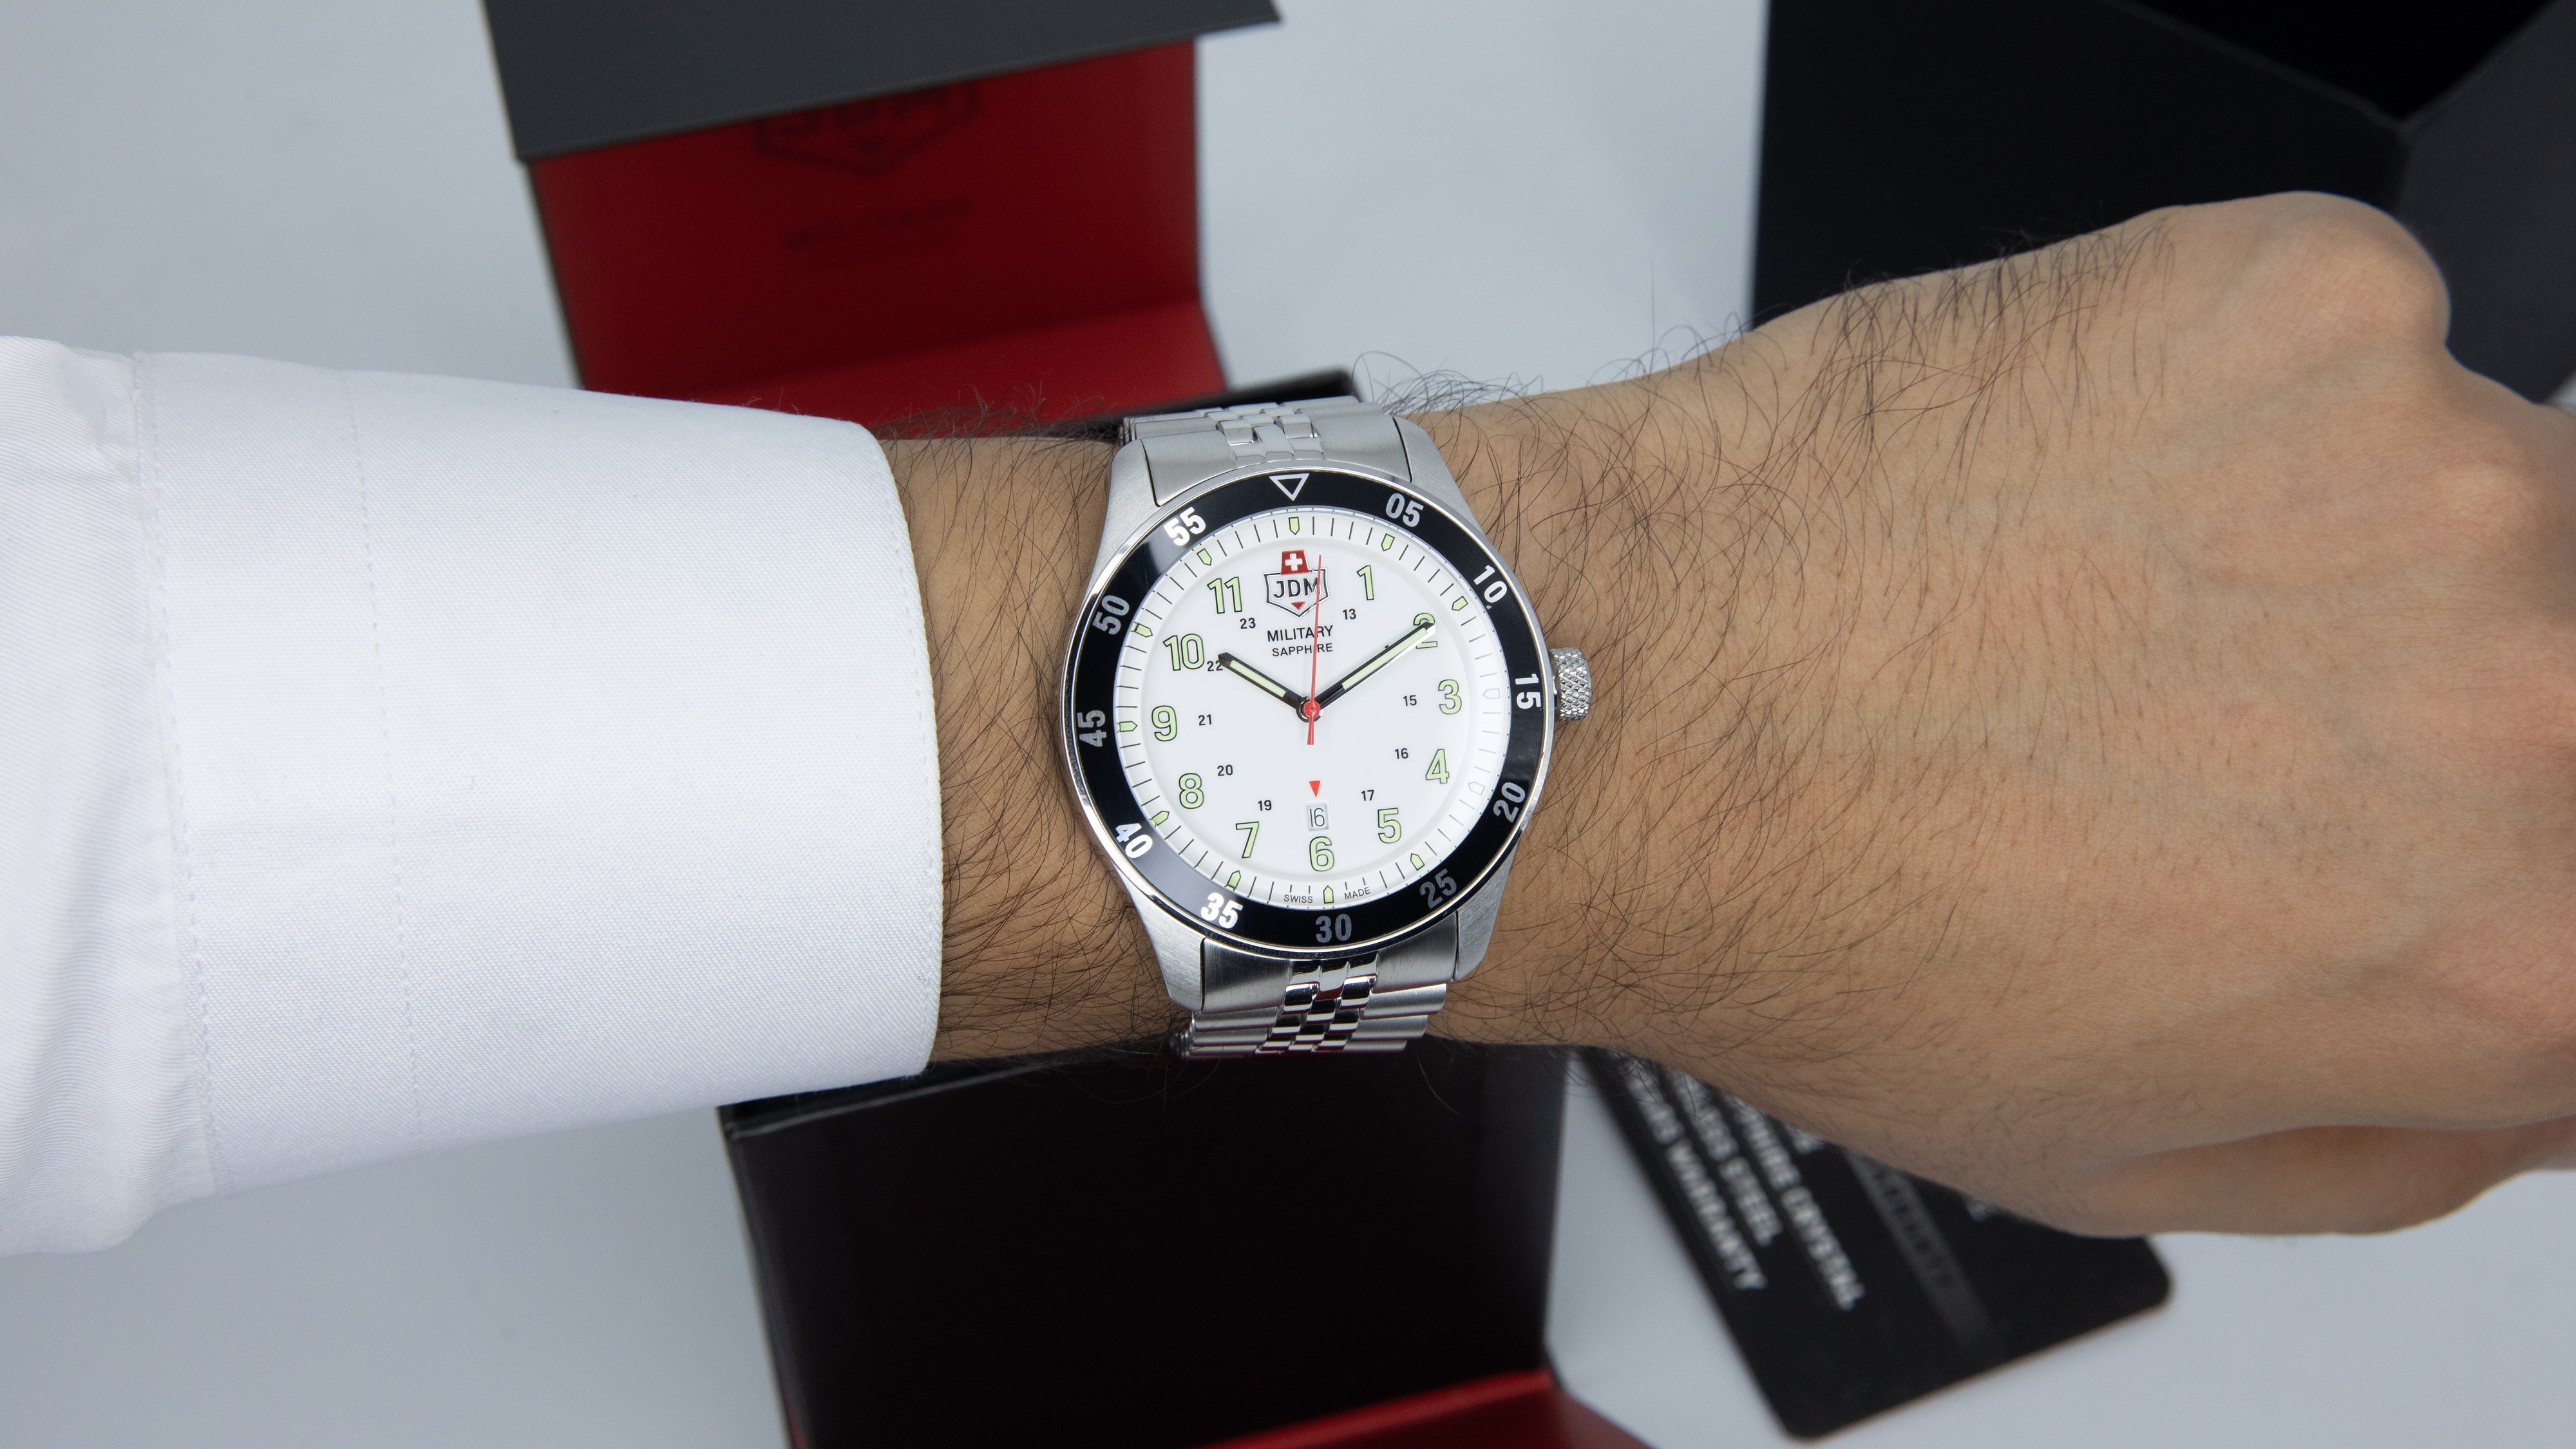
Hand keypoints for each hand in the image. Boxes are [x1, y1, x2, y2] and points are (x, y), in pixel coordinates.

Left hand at [895, 193, 2575, 1238]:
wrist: (1617, 710)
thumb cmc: (1817, 924)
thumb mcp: (2143, 1156)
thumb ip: (2418, 1118)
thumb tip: (2526, 1036)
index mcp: (2526, 937)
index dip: (2505, 846)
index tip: (2404, 821)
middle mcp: (2536, 697)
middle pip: (2569, 664)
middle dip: (2433, 691)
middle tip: (2224, 709)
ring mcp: (2433, 466)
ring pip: (2468, 487)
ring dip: (2323, 539)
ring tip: (2096, 600)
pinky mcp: (2306, 296)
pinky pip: (2340, 341)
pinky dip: (2226, 400)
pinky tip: (2063, 489)